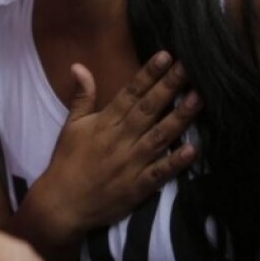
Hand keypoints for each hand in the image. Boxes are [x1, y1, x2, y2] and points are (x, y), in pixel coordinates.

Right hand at [27, 51, 200, 243]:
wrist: (62, 205)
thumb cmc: (67, 162)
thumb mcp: (71, 126)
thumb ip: (81, 96)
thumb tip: (79, 65)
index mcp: (105, 123)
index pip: (130, 93)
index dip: (149, 73)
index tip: (166, 55)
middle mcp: (120, 139)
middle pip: (149, 109)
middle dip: (170, 86)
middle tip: (190, 67)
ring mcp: (130, 164)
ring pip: (160, 136)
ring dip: (180, 118)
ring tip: (198, 99)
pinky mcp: (138, 187)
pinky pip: (160, 172)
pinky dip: (176, 162)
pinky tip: (193, 149)